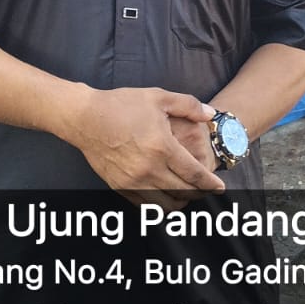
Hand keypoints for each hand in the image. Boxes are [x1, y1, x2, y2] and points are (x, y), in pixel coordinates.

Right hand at [61, 88, 225, 210]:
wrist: (85, 118)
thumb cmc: (121, 105)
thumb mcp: (158, 97)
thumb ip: (188, 106)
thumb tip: (210, 115)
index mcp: (162, 147)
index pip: (194, 174)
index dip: (210, 183)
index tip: (219, 187)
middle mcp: (149, 169)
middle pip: (183, 193)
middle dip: (200, 194)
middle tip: (207, 191)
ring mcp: (133, 181)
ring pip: (165, 205)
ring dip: (181, 204)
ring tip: (187, 197)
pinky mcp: (120, 187)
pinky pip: (145, 206)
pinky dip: (159, 206)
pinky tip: (165, 199)